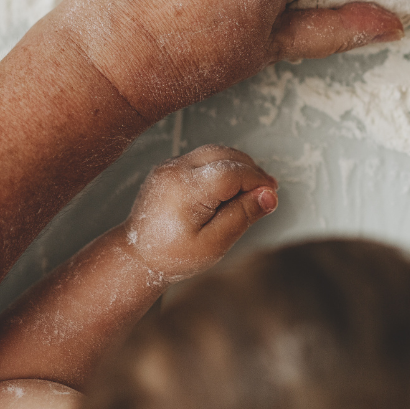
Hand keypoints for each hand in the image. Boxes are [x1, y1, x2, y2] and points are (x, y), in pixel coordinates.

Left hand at [124, 145, 277, 280]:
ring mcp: (170, 166)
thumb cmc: (174, 255)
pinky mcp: (170, 167)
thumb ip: (243, 216)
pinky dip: (223, 167)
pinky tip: (230, 190)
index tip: (272, 196)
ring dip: (238, 166)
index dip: (257, 180)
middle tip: (267, 193)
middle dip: (251, 170)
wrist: (137, 256)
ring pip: (216, 152)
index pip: (233, 172)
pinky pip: (204, 158)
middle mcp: (175, 170)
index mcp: (185, 190)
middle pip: (226, 155)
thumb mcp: (214, 243)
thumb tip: (270, 195)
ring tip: (251, 192)